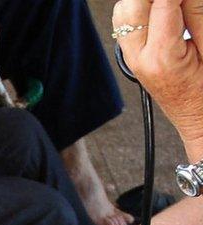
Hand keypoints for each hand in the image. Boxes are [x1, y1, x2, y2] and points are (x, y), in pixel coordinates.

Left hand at [113, 0, 202, 153]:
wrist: (196, 118)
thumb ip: (197, 15)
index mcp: (161, 58)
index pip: (162, 4)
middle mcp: (138, 57)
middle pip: (131, 5)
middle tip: (179, 1)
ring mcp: (131, 58)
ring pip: (123, 11)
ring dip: (144, 0)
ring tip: (171, 5)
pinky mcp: (131, 56)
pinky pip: (125, 23)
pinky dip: (140, 9)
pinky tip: (159, 10)